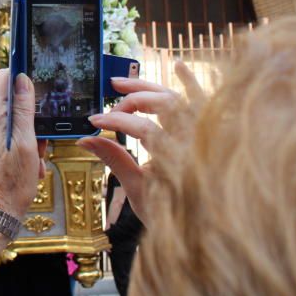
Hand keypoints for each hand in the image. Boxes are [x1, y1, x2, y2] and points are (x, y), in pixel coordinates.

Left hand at [0, 71, 46, 221]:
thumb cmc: (10, 185)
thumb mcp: (26, 145)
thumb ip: (23, 109)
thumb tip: (22, 79)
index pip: (3, 78)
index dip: (21, 83)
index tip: (33, 97)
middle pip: (6, 104)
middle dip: (24, 120)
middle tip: (36, 146)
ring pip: (1, 122)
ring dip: (19, 137)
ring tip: (28, 162)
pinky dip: (7, 146)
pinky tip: (16, 166)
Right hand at [77, 62, 200, 221]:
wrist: (206, 230)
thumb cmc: (172, 215)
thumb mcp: (137, 191)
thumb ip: (115, 160)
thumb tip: (85, 140)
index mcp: (178, 157)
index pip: (143, 128)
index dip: (116, 121)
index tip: (95, 122)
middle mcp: (196, 140)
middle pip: (165, 104)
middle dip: (133, 98)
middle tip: (111, 102)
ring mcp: (206, 135)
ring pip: (181, 98)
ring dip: (152, 86)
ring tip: (124, 83)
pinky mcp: (210, 134)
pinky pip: (205, 102)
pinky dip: (192, 83)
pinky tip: (178, 64)